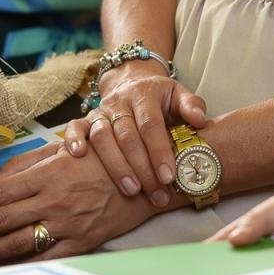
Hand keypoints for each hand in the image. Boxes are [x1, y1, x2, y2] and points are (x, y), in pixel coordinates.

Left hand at [0, 142, 156, 264]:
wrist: (146, 175)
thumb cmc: (103, 158)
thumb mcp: (64, 149)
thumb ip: (25, 164)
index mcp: (47, 174)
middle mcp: (53, 200)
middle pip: (0, 220)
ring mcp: (67, 224)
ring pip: (16, 243)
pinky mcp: (81, 242)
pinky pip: (44, 258)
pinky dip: (20, 265)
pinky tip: (2, 266)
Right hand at [61, 70, 206, 205]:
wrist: (132, 81)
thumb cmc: (160, 97)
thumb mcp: (179, 94)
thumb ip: (191, 105)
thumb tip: (201, 120)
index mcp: (145, 94)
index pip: (151, 124)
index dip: (159, 151)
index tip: (169, 177)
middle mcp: (120, 102)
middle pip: (127, 136)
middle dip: (142, 168)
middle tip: (156, 194)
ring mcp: (101, 111)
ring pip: (103, 137)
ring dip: (115, 165)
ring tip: (131, 191)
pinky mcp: (86, 119)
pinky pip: (74, 127)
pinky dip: (73, 140)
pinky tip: (78, 157)